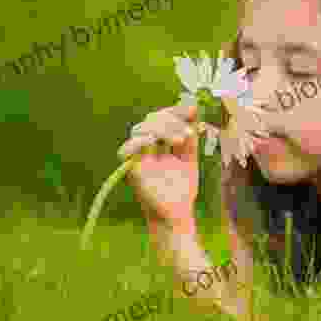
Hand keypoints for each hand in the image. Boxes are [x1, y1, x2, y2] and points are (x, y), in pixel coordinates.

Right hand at [117, 104, 202, 226]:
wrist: (177, 213)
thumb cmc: (182, 187)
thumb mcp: (190, 156)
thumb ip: (190, 134)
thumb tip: (195, 107)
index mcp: (161, 141)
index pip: (164, 116)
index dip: (176, 110)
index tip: (193, 110)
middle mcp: (148, 146)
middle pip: (152, 119)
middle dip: (172, 120)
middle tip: (188, 133)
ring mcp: (139, 156)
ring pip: (140, 129)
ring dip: (161, 129)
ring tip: (179, 140)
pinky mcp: (131, 169)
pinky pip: (126, 150)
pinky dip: (138, 141)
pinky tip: (154, 141)